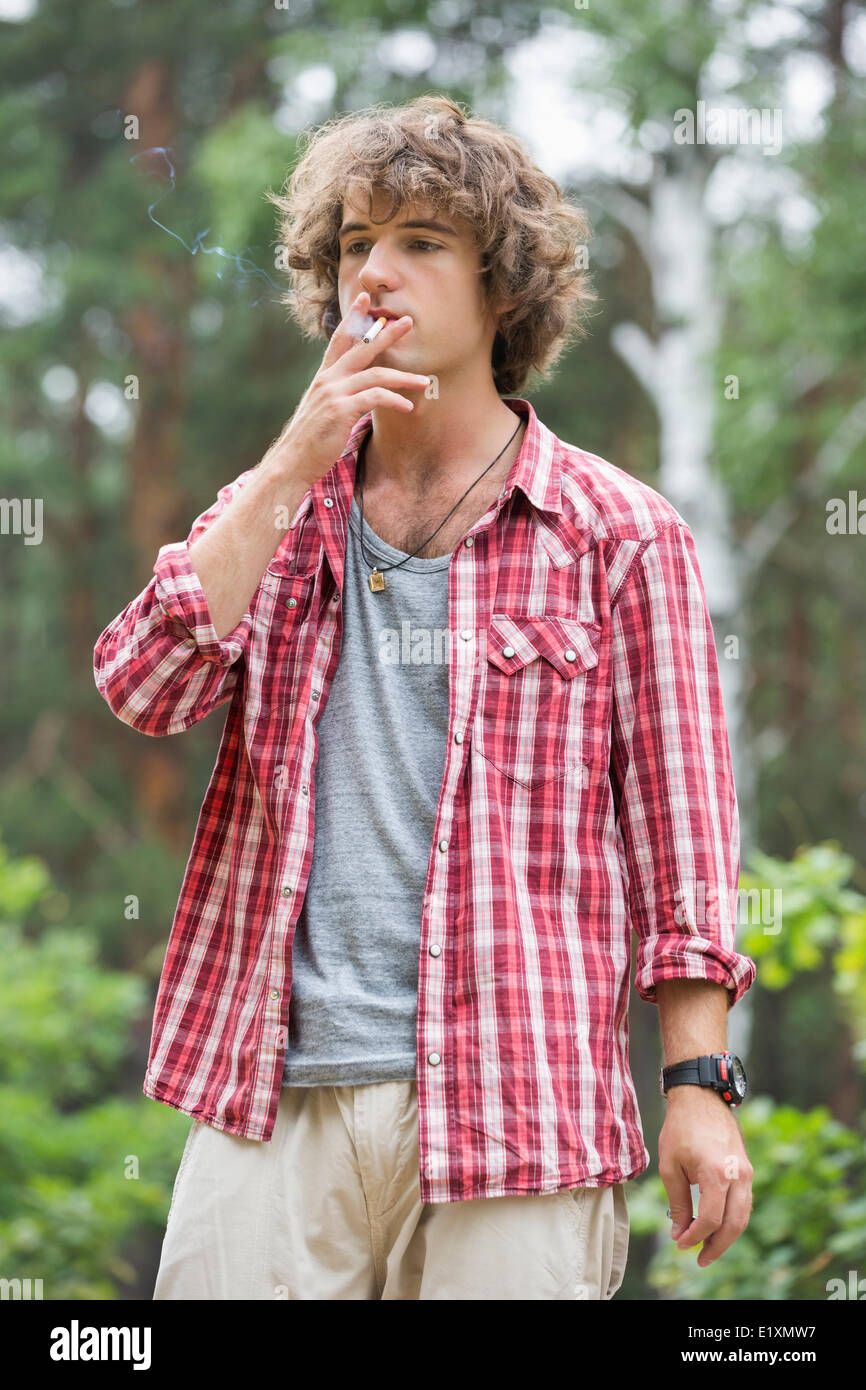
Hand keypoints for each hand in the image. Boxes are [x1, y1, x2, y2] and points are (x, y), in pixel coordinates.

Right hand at [264, 290, 429, 487]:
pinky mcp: (341, 410)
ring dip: (404, 377)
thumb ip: (338, 396)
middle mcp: (328, 380)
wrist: (292, 461)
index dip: (352, 318)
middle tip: (408, 322)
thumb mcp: (322, 411)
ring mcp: (334, 393)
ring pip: (376, 374)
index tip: (365, 298)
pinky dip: (394, 400)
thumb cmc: (310, 440)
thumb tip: (359, 396)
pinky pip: (375, 398)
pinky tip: (408, 407)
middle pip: (362, 348)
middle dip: (387, 334)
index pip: (339, 339)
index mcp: (324, 377)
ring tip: (424, 381)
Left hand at [659, 1085, 753, 1266]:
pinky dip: (732, 1218)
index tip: (680, 1244)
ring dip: (727, 1236)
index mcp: (717, 1173)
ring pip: (743, 1216)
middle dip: (717, 1246)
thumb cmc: (681, 1128)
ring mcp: (746, 1171)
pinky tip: (716, 1226)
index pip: (712, 1219)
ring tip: (707, 1248)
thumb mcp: (671, 1166)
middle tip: (700, 1260)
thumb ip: (678, 1203)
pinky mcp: (747, 1168)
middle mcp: (738, 1174)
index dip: (696, 1237)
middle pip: (734, 1224)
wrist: (701, 1097)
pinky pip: (744, 1202)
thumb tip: (680, 1233)